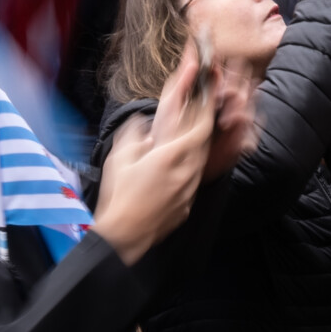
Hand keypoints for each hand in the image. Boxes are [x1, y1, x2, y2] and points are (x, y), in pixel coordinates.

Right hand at [91, 46, 216, 264]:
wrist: (125, 235)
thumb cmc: (120, 195)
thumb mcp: (120, 157)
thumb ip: (134, 134)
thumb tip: (143, 125)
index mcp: (172, 156)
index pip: (202, 127)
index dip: (208, 109)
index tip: (210, 96)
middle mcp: (187, 172)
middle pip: (205, 143)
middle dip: (203, 126)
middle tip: (198, 113)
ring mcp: (190, 190)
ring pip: (200, 162)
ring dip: (196, 148)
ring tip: (184, 140)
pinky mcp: (187, 205)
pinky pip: (192, 180)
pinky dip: (188, 169)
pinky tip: (174, 169)